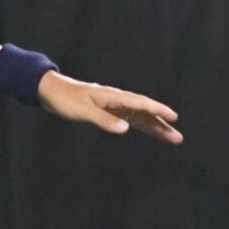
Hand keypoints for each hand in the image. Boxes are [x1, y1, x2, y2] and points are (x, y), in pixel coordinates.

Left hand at [37, 72, 182, 143]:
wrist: (51, 91)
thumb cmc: (66, 100)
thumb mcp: (83, 111)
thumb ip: (104, 120)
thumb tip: (125, 129)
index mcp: (114, 97)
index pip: (141, 104)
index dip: (158, 111)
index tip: (174, 118)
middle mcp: (117, 100)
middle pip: (145, 113)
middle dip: (162, 125)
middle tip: (178, 138)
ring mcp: (114, 106)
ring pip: (140, 118)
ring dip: (155, 127)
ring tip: (171, 138)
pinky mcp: (108, 111)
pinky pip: (130, 119)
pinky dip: (142, 125)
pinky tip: (150, 131)